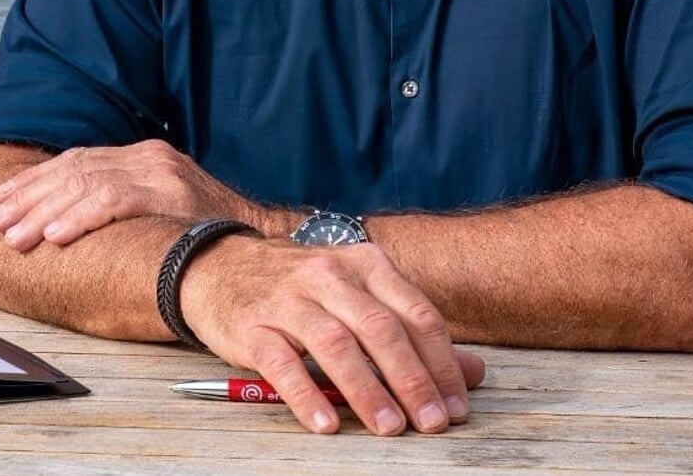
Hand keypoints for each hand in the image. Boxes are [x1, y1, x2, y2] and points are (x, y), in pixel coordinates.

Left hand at [0, 140, 251, 249]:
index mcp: (141, 155)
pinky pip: (113, 202)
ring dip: (43, 213)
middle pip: (73, 171)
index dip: (34, 180)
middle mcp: (147, 156)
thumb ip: (123, 201)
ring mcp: (159, 172)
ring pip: (84, 185)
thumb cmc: (207, 229)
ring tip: (15, 236)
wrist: (262, 236)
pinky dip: (79, 218)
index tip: (1, 198)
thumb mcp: (162, 206)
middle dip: (28, 198)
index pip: (76, 162)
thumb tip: (66, 216)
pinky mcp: (169, 193)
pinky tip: (55, 236)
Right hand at [182, 235, 481, 436]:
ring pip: (335, 343)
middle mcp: (328, 275)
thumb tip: (475, 373)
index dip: (442, 364)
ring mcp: (287, 298)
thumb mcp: (358, 296)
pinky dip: (306, 395)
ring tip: (390, 428)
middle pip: (381, 328)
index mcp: (365, 265)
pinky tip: (326, 424)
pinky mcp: (251, 325)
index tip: (455, 407)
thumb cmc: (301, 289)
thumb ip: (412, 332)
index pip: (416, 314)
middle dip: (412, 379)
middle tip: (432, 423)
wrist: (218, 266)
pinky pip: (282, 363)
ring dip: (367, 389)